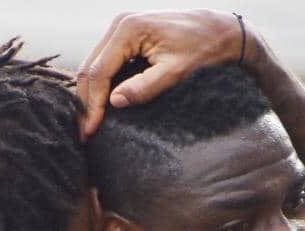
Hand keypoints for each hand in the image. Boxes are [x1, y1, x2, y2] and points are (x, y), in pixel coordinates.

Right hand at [77, 9, 248, 135]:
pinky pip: (105, 62)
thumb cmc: (203, 49)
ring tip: (91, 122)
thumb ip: (144, 87)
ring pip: (94, 65)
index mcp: (129, 29)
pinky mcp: (127, 35)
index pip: (99, 72)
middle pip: (89, 68)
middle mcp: (120, 24)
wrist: (219, 30)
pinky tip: (102, 104)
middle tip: (85, 132)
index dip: (92, 104)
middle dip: (86, 101)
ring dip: (90, 94)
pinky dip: (101, 83)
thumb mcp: (175, 72)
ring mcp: (121, 28)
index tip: (91, 130)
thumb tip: (114, 103)